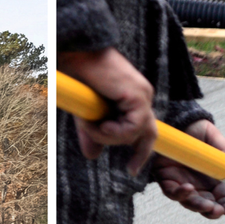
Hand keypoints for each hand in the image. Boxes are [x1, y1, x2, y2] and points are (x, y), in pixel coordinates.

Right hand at [57, 47, 156, 173]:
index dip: (141, 149)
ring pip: (134, 133)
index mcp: (133, 98)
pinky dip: (111, 132)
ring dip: (108, 136)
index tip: (132, 167)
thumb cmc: (78, 77)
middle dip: (141, 154)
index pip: (144, 127)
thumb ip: (93, 133)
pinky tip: (97, 123)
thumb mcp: (85, 114)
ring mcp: (142, 95)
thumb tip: (93, 155)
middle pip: (150, 133)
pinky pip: (130, 128)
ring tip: (88, 124)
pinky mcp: (137, 96)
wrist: (75, 54)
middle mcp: (142, 96)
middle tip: (131, 169)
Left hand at [155, 120, 224, 218]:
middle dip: (213, 212)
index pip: (223, 198)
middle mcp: (198, 185)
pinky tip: (188, 188)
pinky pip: (171, 191)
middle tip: (219, 211)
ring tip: (207, 206)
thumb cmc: (196, 130)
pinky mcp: (165, 179)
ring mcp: (181, 183)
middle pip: (207, 206)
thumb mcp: (214, 139)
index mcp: (214, 179)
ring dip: (198, 206)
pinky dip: (180, 193)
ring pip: (189, 202)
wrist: (176, 119)